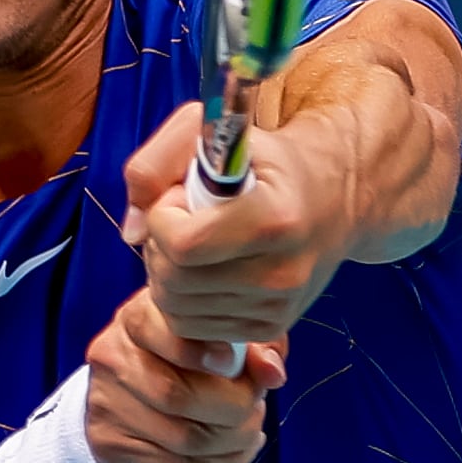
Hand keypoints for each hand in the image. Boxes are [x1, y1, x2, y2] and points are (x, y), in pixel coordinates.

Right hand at [82, 286, 285, 462]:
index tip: (231, 361)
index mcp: (137, 318)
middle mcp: (113, 356)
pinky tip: (238, 447)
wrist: (128, 398)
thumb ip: (254, 344)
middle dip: (235, 406)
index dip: (197, 350)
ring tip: (251, 426)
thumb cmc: (188, 357)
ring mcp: (107, 403)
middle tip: (256, 403)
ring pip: (185, 438)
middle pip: (176, 395)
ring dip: (235, 438)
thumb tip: (272, 373)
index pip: (154, 328)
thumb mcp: (219, 335)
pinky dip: (225, 461)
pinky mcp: (113, 444)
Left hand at [119, 104, 349, 348]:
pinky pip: (193, 327)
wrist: (331, 200)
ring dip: (166, 274)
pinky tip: (202, 270)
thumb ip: (155, 165)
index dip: (162, 219)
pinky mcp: (270, 328)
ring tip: (192, 244)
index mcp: (274, 218)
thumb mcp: (213, 134)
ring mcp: (278, 306)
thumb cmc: (266, 162)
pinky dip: (182, 300)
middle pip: (174, 281)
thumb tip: (131, 231)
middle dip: (158, 247)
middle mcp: (282, 271)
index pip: (183, 245)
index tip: (179, 197)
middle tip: (181, 221)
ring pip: (176, 309)